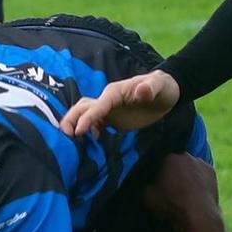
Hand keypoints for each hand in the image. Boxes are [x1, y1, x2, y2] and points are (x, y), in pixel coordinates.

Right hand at [59, 69, 179, 136]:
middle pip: (83, 108)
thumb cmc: (163, 86)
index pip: (97, 106)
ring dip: (75, 126)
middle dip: (72, 119)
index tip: (78, 132)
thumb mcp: (159, 85)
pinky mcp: (113, 120)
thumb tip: (140, 91)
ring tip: (70, 143)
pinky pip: (95, 126)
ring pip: (85, 116)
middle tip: (65, 136)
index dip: (87, 118)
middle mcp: (107, 101)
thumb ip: (149, 88)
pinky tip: (89, 146)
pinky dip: (87, 134)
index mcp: (114, 92)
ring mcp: (109, 111)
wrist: (167, 92)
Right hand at [141, 152, 223, 231]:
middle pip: (175, 163)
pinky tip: (195, 193)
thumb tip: (145, 184)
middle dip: (172, 173)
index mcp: (169, 158)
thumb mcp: (148, 198)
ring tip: (184, 193)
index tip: (157, 185)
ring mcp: (202, 162)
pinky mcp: (213, 172)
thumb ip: (144, 187)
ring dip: (186, 176)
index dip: (156, 174)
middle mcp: (186, 155)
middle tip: (170, 189)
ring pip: (189, 168)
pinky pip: (201, 174)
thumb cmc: (172, 205)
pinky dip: (198, 181)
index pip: (158, 162)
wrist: (200, 215)